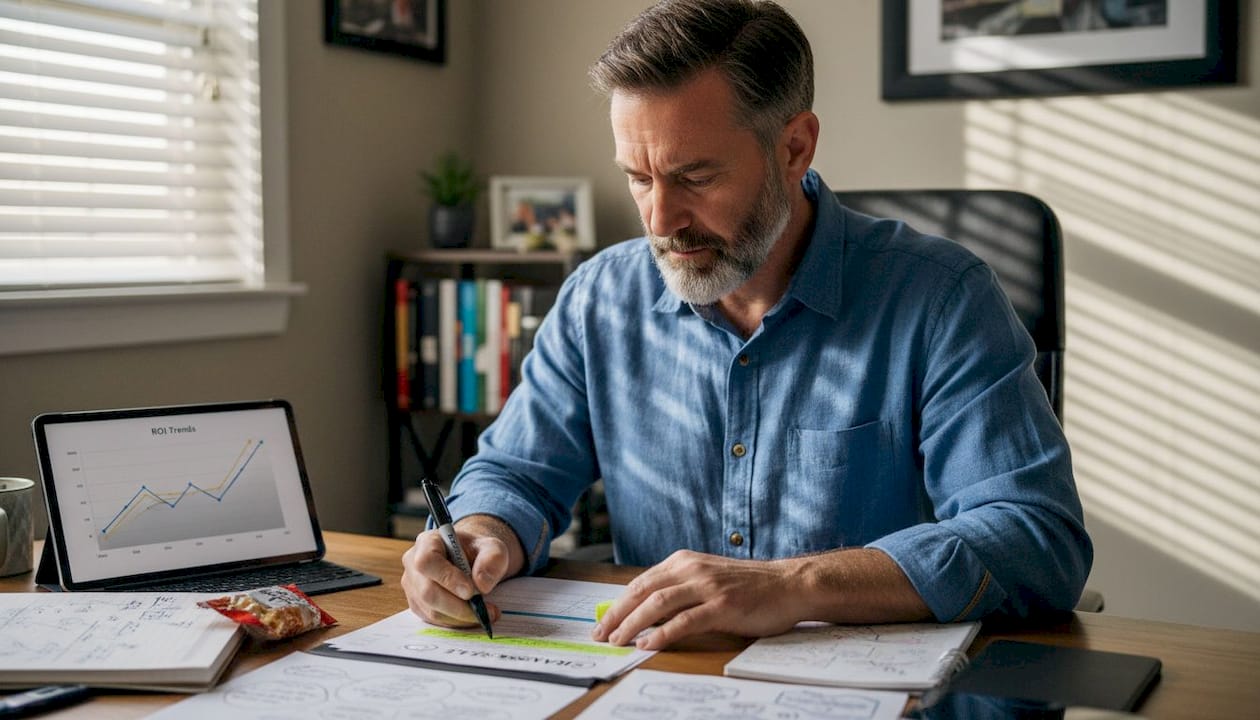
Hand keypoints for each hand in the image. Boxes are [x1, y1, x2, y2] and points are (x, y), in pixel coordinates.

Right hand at [400, 514, 523, 627]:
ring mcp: (413, 586)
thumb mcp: (493, 548)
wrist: (471, 559)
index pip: (427, 561)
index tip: (471, 591)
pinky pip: (434, 620)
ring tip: (486, 613)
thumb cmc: (478, 551)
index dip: (447, 578)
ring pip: (432, 610)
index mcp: (427, 542)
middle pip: (427, 591)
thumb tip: (482, 585)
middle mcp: (413, 564)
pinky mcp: (418, 604)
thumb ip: (492, 560)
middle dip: (458, 606)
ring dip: (461, 617)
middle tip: (485, 610)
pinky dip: (457, 622)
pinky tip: (473, 615)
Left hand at [591, 550, 804, 650]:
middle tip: (602, 634)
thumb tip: (646, 612)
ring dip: (633, 624)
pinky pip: (685, 620)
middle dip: (617, 614)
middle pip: (642, 591)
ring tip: (618, 641)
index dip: (618, 603)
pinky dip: (662, 633)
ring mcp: (707, 586)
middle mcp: (692, 568)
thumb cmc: (749, 586)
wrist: (789, 584)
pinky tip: (648, 644)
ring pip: (657, 603)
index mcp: (685, 560)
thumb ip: (680, 589)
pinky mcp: (722, 605)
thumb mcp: (708, 579)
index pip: (641, 582)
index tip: (603, 622)